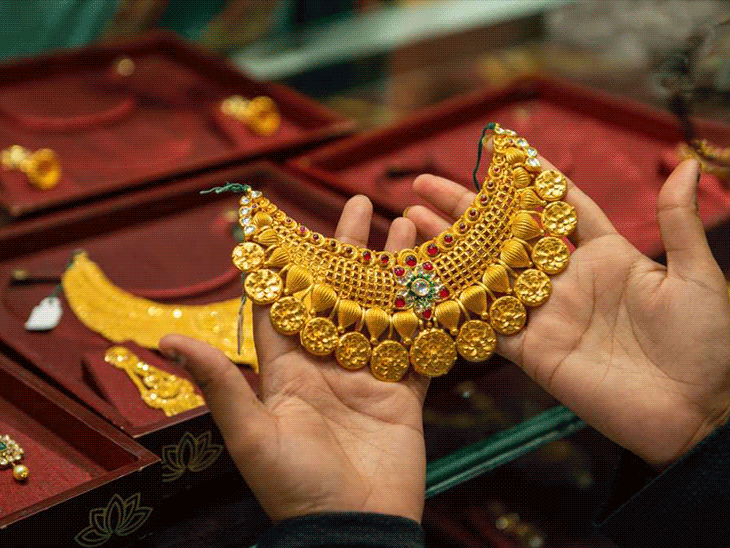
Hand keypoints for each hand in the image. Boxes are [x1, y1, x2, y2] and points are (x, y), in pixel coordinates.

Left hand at [160, 196, 428, 521]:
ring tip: (409, 228)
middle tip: (359, 205)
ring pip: (382, 308)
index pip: (285, 302)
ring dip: (395, 269)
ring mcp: (368, 374)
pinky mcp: (403, 391)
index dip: (287, 262)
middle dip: (350, 249)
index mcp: (288, 369)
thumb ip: (220, 382)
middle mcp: (328, 363)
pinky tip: (441, 279)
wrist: (354, 528)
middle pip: (340, 293)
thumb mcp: (251, 434)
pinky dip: (429, 314)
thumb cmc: (295, 487)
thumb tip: (164, 340)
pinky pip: (417, 344)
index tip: (290, 219)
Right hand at [406, 157, 729, 468]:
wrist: (696, 415)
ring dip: (448, 250)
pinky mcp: (531, 352)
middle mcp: (565, 280)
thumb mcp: (696, 278)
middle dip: (463, 209)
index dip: (528, 178)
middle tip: (423, 187)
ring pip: (485, 274)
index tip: (499, 150)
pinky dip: (455, 307)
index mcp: (605, 254)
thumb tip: (686, 164)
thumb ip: (676, 224)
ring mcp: (544, 315)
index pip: (557, 205)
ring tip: (410, 223)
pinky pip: (486, 325)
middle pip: (504, 235)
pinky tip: (422, 285)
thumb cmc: (708, 346)